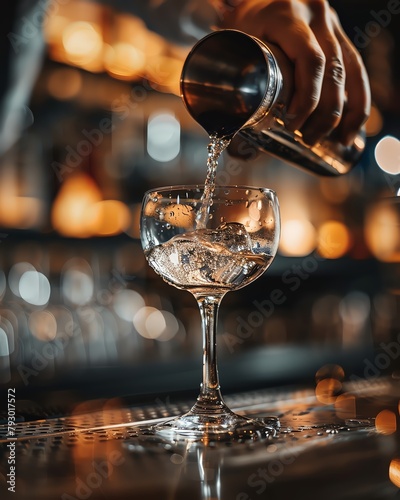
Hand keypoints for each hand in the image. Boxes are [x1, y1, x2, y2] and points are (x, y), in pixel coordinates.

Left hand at [217, 0, 370, 145]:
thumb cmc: (239, 24)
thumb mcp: (234, 44)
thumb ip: (237, 84)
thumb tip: (242, 144)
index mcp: (285, 15)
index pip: (310, 60)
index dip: (306, 98)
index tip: (292, 124)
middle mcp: (314, 14)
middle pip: (332, 70)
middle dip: (323, 113)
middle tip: (307, 138)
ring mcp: (329, 22)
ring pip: (349, 70)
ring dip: (344, 111)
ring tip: (332, 140)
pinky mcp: (337, 32)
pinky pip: (356, 67)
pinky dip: (358, 99)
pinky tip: (352, 124)